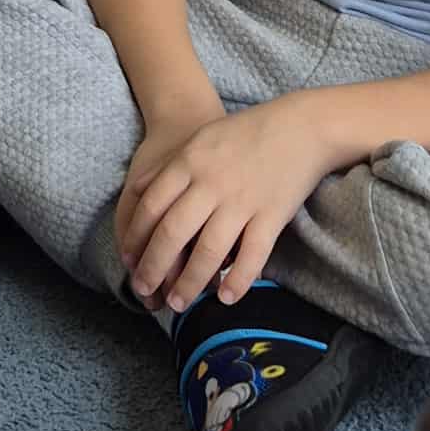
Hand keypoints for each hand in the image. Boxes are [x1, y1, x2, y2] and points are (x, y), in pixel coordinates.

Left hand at [119, 95, 331, 315]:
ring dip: (190, 283)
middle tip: (143, 290)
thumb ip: (169, 167)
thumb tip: (137, 191)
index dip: (137, 237)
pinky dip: (237, 280)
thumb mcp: (199, 140)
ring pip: (209, 251)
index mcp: (189, 163)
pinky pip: (252, 255)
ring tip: (177, 304)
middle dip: (154, 267)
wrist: (300, 126)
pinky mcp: (272, 215)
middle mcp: (211, 184)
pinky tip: (225, 297)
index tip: (129, 260)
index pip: (152, 206)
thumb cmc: (245, 133)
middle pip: (174, 233)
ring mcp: (242, 201)